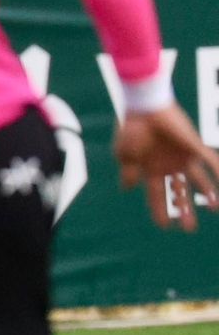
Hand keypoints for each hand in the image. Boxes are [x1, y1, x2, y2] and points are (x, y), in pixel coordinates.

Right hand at [114, 105, 218, 231]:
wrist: (145, 107)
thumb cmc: (131, 130)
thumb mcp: (124, 155)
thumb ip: (128, 173)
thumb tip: (127, 189)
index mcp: (151, 170)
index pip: (157, 195)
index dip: (160, 211)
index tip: (165, 226)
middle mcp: (169, 166)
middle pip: (179, 192)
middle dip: (185, 210)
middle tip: (189, 228)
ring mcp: (183, 157)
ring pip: (199, 181)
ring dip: (208, 195)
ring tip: (215, 208)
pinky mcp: (194, 147)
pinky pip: (211, 162)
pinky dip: (218, 173)